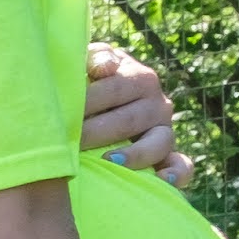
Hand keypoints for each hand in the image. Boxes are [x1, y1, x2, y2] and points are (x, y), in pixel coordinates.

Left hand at [80, 42, 188, 185]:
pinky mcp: (169, 155)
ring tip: (108, 161)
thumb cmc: (88, 80)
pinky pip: (181, 165)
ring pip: (159, 142)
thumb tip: (105, 68)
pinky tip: (160, 181)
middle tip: (66, 143)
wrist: (99, 105)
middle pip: (130, 120)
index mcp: (141, 78)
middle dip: (95, 132)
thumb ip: (96, 58)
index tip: (57, 115)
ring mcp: (165, 131)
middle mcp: (158, 104)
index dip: (86, 101)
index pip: (113, 89)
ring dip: (134, 154)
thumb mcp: (90, 62)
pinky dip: (175, 173)